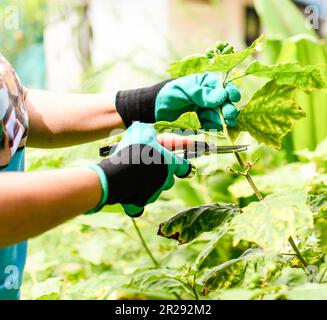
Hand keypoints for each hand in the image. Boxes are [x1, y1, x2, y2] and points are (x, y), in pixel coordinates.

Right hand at [90, 122, 190, 216]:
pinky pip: (138, 206)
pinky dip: (133, 202)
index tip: (181, 166)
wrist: (120, 173)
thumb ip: (150, 133)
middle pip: (169, 180)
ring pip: (154, 191)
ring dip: (147, 185)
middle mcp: (165, 180)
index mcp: (171, 163)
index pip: (184, 166)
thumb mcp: (142, 131)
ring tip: (133, 175)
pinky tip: (128, 196)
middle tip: (148, 166)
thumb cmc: (135, 150)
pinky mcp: (139, 204)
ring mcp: (153, 193)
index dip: (182, 165)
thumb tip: (150, 135)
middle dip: (161, 175)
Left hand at [115, 73, 240, 129]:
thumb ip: (202, 93)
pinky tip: (219, 127)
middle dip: (229, 107)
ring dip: (225, 119)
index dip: (229, 91)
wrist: (155, 109)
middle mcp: (209, 96)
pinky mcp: (202, 122)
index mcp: (206, 83)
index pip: (222, 86)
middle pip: (225, 102)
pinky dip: (216, 126)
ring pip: (220, 114)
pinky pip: (212, 124)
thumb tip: (221, 97)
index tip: (232, 97)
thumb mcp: (185, 89)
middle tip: (229, 114)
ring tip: (228, 123)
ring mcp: (206, 110)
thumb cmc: (169, 94)